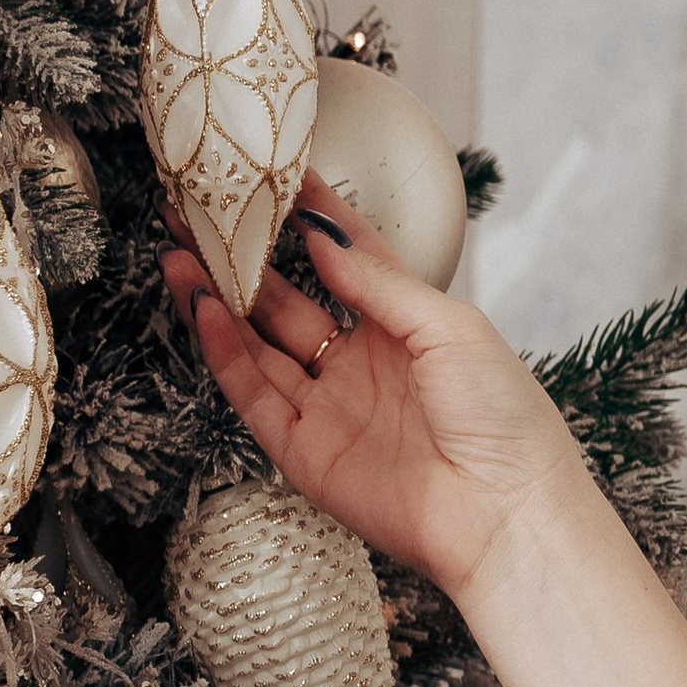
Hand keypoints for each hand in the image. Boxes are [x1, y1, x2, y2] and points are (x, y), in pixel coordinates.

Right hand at [163, 175, 589, 613]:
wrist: (506, 511)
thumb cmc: (503, 416)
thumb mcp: (448, 325)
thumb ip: (377, 280)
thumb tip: (322, 235)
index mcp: (403, 326)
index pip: (343, 258)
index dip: (306, 218)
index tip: (270, 175)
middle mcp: (360, 365)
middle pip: (285, 301)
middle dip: (241, 259)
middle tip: (198, 215)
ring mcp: (330, 409)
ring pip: (258, 346)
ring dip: (217, 300)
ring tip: (180, 253)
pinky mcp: (306, 455)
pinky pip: (254, 396)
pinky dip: (226, 353)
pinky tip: (206, 310)